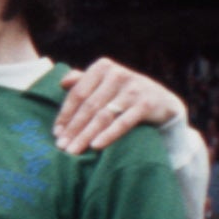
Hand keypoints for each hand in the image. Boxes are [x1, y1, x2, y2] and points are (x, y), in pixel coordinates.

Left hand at [55, 58, 184, 155]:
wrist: (162, 101)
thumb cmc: (123, 93)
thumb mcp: (104, 82)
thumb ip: (83, 80)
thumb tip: (62, 82)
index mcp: (103, 67)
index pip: (78, 94)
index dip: (65, 114)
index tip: (56, 133)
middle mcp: (117, 74)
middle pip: (89, 106)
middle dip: (73, 128)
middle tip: (62, 146)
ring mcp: (133, 88)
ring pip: (103, 116)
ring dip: (86, 135)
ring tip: (73, 150)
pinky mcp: (146, 103)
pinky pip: (123, 122)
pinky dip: (108, 135)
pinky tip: (95, 146)